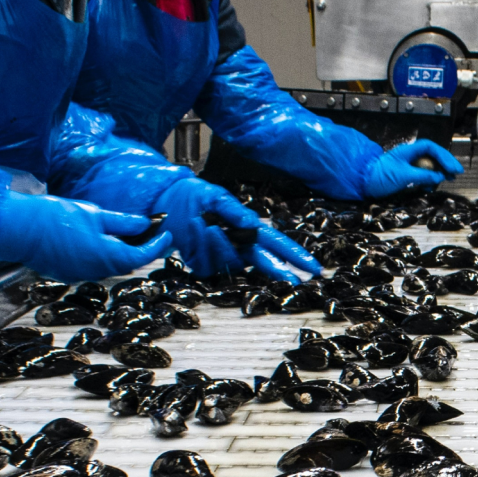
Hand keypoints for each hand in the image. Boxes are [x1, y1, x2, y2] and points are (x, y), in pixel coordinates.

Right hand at [0, 194, 170, 281]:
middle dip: (142, 248)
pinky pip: (93, 267)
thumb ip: (123, 223)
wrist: (18, 228)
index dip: (158, 245)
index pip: (143, 255)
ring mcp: (81, 274)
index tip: (167, 234)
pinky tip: (99, 240)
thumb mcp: (94, 214)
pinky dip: (102, 255)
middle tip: (151, 232)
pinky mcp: (68, 274)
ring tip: (126, 233)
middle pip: (128, 263)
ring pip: (110, 266)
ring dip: (121, 252)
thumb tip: (145, 224)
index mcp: (107, 255)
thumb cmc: (53, 217)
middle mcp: (97, 271)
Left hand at [156, 177, 320, 281]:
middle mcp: (239, 247)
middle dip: (277, 271)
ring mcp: (222, 258)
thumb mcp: (216, 197)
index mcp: (249, 230)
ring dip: (218, 244)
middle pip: (264, 263)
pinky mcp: (203, 266)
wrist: (164, 203)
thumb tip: (254, 224)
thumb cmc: (194, 196)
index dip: (296, 256)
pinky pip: (208, 264)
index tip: (313, 267)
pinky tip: (193, 228)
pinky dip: (200, 245)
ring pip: (231, 262)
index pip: (278, 245)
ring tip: (204, 222)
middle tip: (292, 280)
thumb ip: (235, 212)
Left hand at [360, 141, 463, 198]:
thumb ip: (424, 175)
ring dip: (438, 174)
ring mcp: (407, 165)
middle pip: (432, 156)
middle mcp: (409, 156)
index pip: (431, 148)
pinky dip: (428, 181)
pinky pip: (421, 175)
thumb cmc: (378, 176)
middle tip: (456, 173)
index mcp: (408, 151)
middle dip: (445, 164)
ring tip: (446, 180)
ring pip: (428, 166)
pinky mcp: (404, 175)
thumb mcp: (404, 176)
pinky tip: (429, 187)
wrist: (362, 183)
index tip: (453, 168)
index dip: (444, 156)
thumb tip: (439, 176)